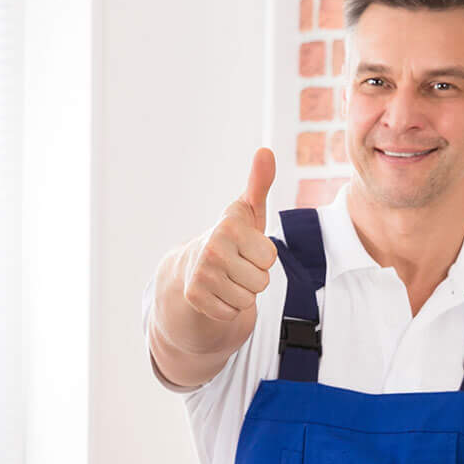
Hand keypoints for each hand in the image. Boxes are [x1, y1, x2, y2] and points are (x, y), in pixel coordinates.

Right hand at [164, 149, 281, 340]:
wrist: (193, 264)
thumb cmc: (232, 236)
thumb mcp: (247, 210)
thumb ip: (259, 182)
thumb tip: (265, 151)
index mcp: (229, 227)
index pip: (270, 258)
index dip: (263, 256)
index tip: (247, 247)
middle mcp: (212, 249)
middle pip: (261, 281)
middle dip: (254, 276)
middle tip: (237, 265)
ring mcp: (201, 274)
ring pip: (247, 299)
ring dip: (242, 293)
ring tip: (228, 278)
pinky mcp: (195, 297)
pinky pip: (231, 312)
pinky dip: (228, 306)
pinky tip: (218, 292)